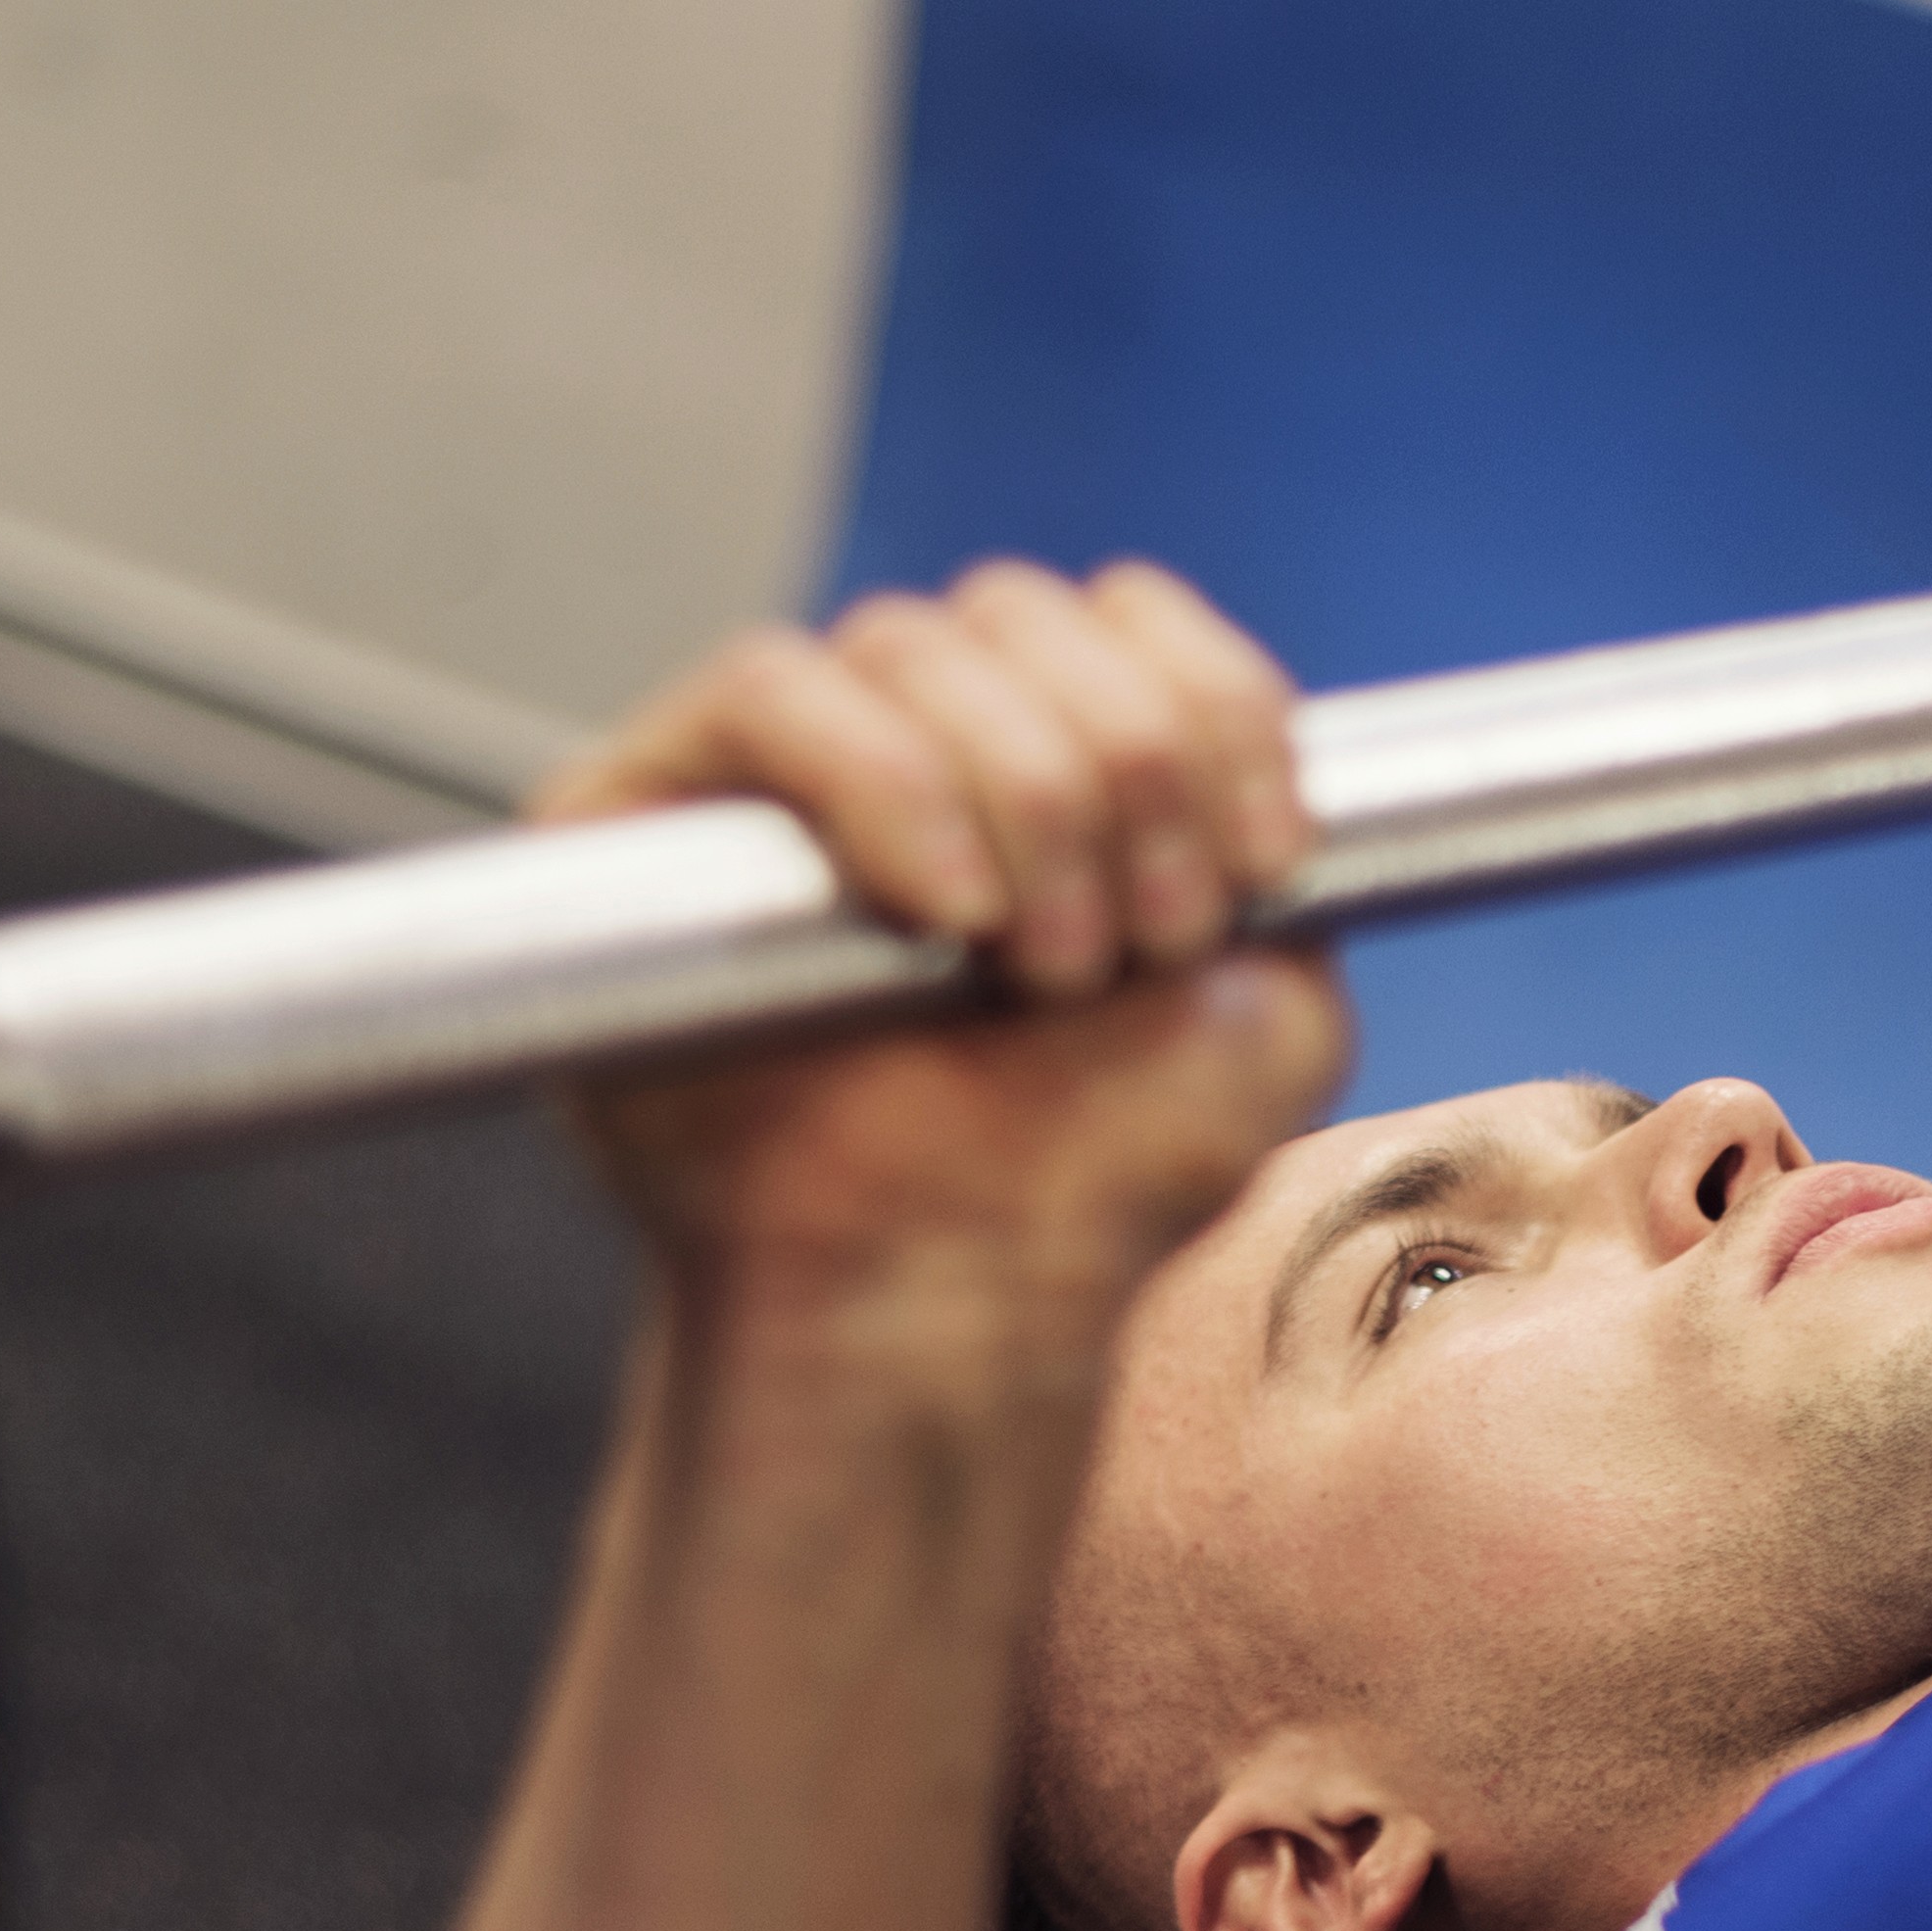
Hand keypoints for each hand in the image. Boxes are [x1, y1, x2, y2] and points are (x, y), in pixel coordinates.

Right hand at [546, 563, 1346, 1318]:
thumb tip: (1253, 755)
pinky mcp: (645, 808)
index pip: (1127, 615)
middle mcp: (913, 746)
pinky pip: (763, 690)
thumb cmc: (1082, 1187)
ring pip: (908, 642)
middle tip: (1140, 944)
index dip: (1213, 704)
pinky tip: (943, 914)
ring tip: (1042, 969)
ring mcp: (776, 776)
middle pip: (1024, 612)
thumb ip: (1286, 868)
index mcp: (1057, 766)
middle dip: (1127, 769)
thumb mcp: (1265, 1018)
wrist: (949, 1318)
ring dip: (1025, 795)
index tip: (1265, 863)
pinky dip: (881, 780)